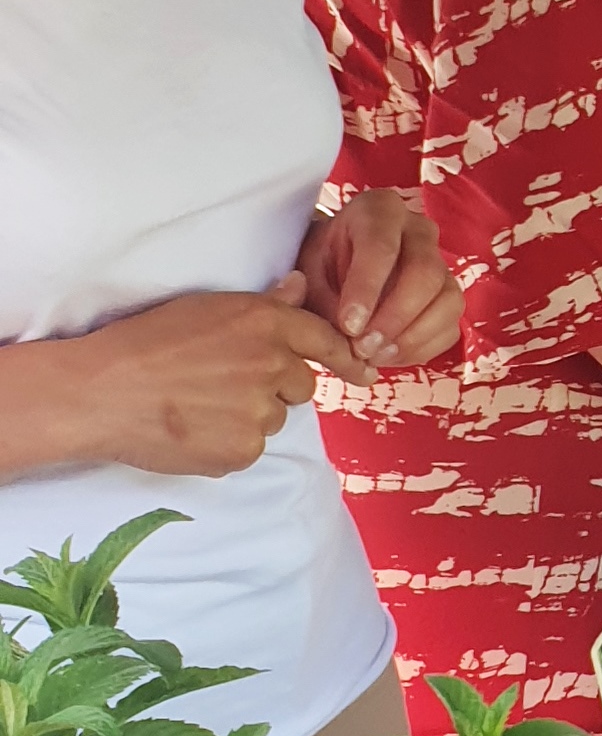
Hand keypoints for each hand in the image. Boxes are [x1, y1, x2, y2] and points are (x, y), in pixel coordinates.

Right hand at [51, 286, 365, 476]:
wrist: (102, 392)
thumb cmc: (147, 342)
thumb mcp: (206, 308)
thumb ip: (263, 304)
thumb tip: (298, 286)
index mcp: (264, 322)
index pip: (325, 340)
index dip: (348, 358)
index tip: (366, 371)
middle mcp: (271, 364)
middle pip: (301, 385)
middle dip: (276, 387)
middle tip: (226, 383)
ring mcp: (260, 410)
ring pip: (275, 418)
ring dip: (250, 415)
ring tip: (200, 404)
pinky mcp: (243, 450)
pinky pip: (250, 448)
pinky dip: (229, 443)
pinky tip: (194, 427)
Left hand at [296, 190, 460, 367]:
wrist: (338, 270)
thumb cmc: (322, 265)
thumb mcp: (310, 274)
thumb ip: (324, 299)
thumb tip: (351, 334)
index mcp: (380, 210)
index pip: (382, 246)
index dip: (367, 289)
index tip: (349, 326)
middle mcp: (419, 230)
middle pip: (424, 273)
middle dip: (394, 318)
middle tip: (363, 348)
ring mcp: (441, 264)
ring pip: (446, 301)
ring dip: (411, 337)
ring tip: (374, 356)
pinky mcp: (449, 297)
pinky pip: (450, 327)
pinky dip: (421, 349)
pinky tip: (389, 355)